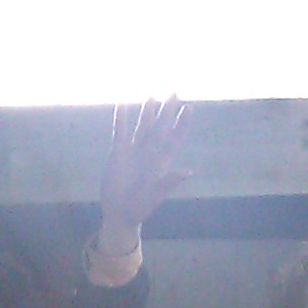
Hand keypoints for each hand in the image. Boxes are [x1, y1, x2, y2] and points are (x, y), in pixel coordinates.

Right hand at [97, 98, 190, 252]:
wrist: (119, 214)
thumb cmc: (140, 207)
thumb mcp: (155, 196)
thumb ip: (169, 182)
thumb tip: (188, 172)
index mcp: (162, 163)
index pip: (174, 139)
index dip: (182, 124)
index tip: (189, 108)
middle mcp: (150, 154)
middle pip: (160, 128)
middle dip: (167, 112)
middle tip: (174, 93)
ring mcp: (134, 152)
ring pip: (142, 127)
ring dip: (147, 113)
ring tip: (152, 97)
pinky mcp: (118, 153)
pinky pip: (120, 133)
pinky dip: (121, 120)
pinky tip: (122, 106)